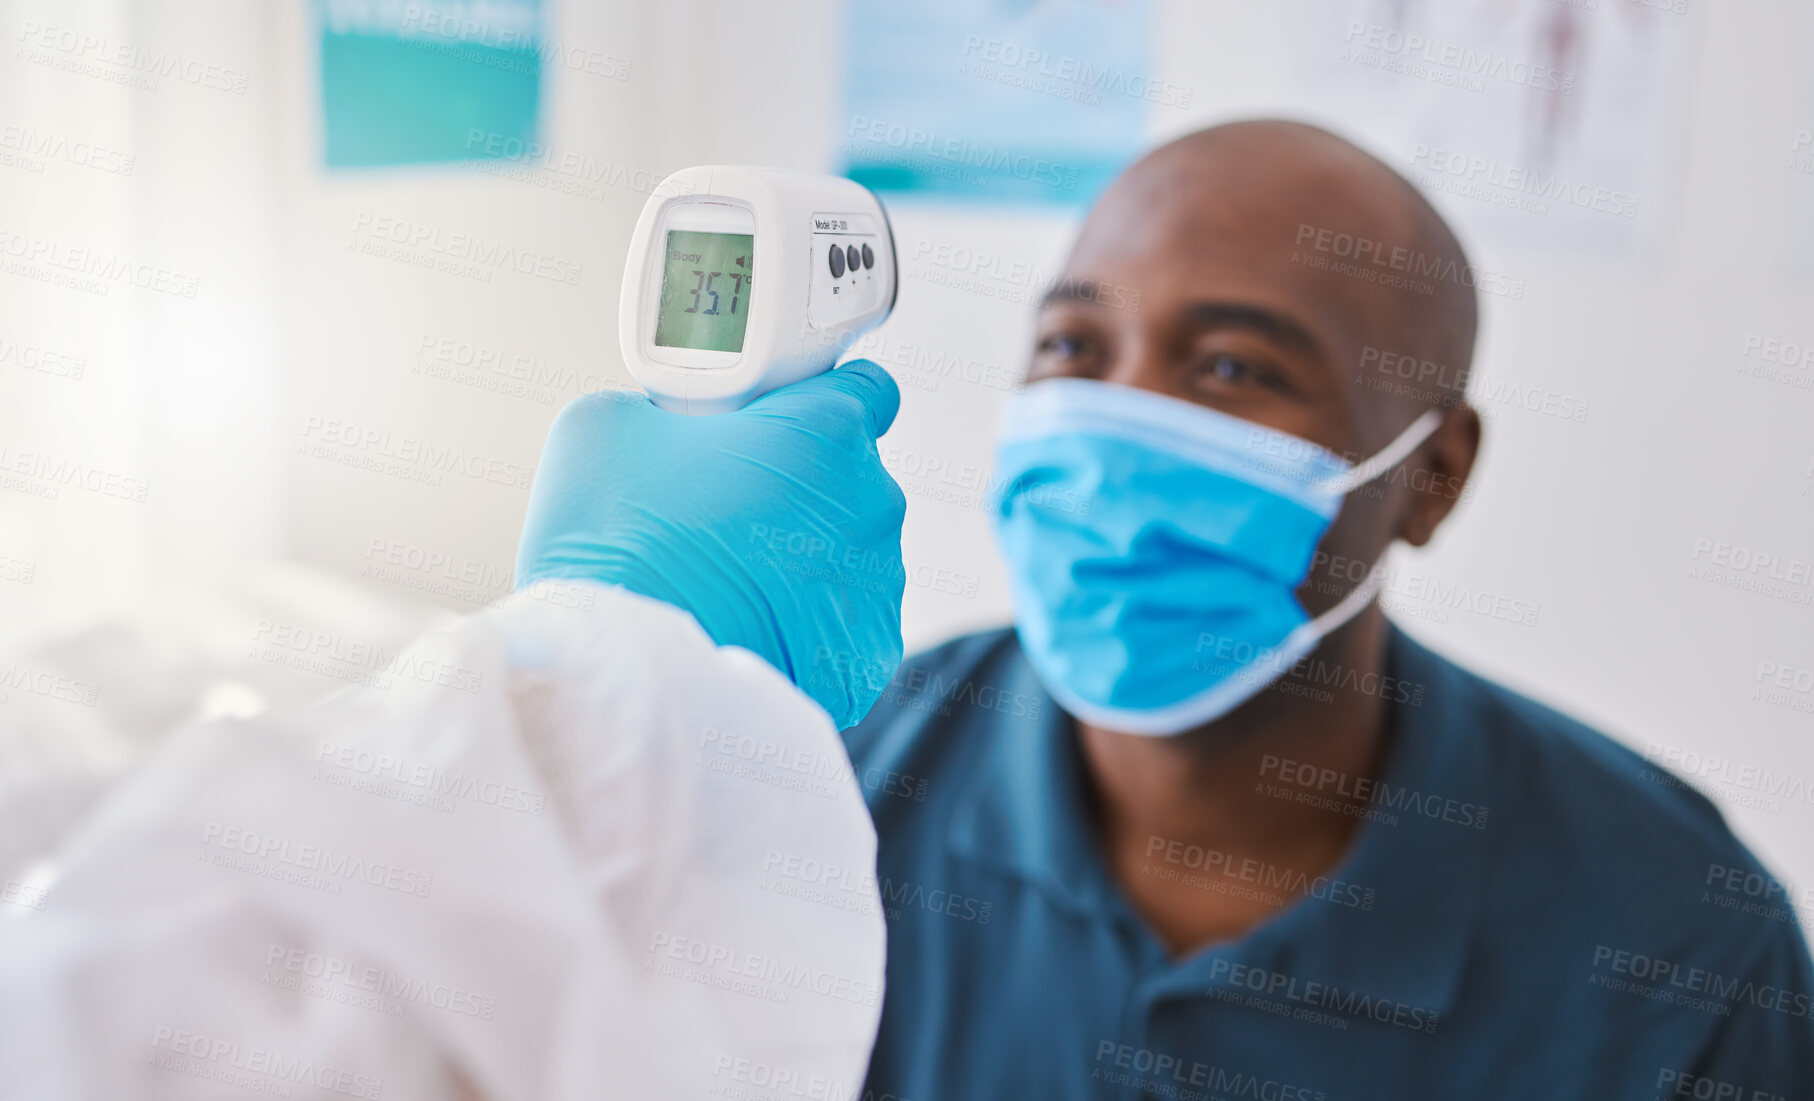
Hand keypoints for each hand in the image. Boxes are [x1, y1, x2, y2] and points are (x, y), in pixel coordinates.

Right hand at [516, 361, 906, 728]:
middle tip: (719, 508)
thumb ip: (666, 408)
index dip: (814, 403)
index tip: (777, 423)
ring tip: (722, 578)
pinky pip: (840, 625)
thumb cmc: (616, 545)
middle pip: (847, 479)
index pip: (865, 390)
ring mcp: (875, 587)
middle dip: (793, 487)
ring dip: (798, 559)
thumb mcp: (608, 424)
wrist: (623, 671)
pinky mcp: (863, 657)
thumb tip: (665, 426)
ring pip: (845, 555)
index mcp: (828, 430)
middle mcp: (872, 504)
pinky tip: (743, 625)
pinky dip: (803, 625)